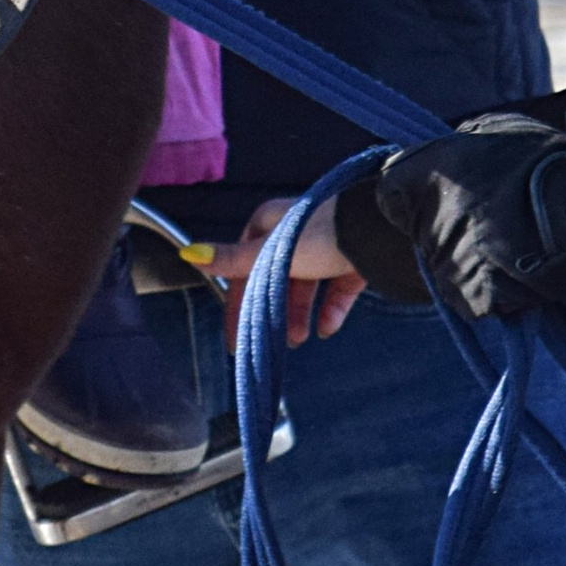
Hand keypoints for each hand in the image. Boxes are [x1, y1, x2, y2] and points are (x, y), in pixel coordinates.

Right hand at [216, 195, 365, 343]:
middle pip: (275, 279)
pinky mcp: (351, 258)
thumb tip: (190, 253)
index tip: (235, 334)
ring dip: (299, 314)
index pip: (244, 266)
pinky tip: (327, 328)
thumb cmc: (318, 234)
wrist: (375, 230)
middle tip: (271, 340)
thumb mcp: (269, 251)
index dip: (238, 302)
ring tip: (299, 338)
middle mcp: (294, 233)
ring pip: (306, 286)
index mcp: (268, 224)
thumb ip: (232, 259)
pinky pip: (336, 289)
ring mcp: (325, 246)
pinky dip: (330, 310)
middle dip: (273, 311)